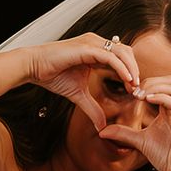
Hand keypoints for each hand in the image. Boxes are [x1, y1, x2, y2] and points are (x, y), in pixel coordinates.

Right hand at [24, 33, 138, 130]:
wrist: (33, 68)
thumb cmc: (52, 76)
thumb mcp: (78, 96)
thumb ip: (92, 109)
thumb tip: (102, 127)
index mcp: (96, 51)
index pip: (121, 58)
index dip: (130, 73)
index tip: (134, 91)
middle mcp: (96, 44)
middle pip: (126, 52)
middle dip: (135, 70)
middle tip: (138, 89)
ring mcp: (92, 43)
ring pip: (121, 52)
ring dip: (131, 69)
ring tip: (135, 85)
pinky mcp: (86, 48)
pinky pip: (110, 57)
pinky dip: (121, 68)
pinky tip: (127, 80)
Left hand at [98, 77, 170, 170]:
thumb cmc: (166, 156)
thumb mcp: (140, 141)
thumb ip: (123, 133)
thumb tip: (102, 132)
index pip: (162, 84)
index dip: (145, 83)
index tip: (128, 91)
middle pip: (169, 80)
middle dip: (149, 81)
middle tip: (132, 91)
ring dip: (154, 87)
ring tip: (137, 95)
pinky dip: (160, 98)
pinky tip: (146, 101)